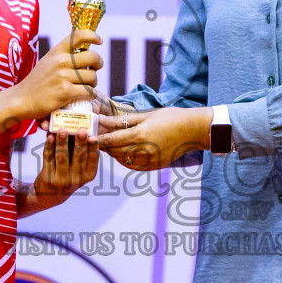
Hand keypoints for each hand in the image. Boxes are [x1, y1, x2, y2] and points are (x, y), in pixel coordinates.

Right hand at [11, 31, 101, 119]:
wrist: (22, 99)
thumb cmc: (36, 82)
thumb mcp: (47, 62)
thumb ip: (63, 56)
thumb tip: (84, 53)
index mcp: (57, 51)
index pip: (78, 36)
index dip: (93, 36)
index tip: (99, 41)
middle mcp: (61, 61)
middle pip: (92, 57)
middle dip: (98, 64)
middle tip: (94, 70)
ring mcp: (63, 76)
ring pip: (92, 77)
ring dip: (93, 83)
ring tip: (87, 86)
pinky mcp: (65, 92)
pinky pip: (88, 92)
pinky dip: (90, 95)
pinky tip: (85, 96)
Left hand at [26, 131, 99, 209]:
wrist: (51, 194)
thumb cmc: (68, 174)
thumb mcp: (78, 168)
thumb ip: (80, 151)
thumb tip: (77, 128)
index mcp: (89, 175)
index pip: (93, 159)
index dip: (93, 148)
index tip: (93, 137)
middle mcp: (77, 179)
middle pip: (79, 157)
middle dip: (80, 143)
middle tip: (81, 130)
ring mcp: (61, 180)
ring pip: (62, 157)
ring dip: (62, 142)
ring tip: (62, 130)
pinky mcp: (48, 178)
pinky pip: (49, 158)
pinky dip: (49, 146)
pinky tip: (49, 137)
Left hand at [93, 107, 211, 170]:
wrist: (193, 130)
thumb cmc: (170, 117)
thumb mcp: (145, 115)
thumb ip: (122, 120)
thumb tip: (103, 119)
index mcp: (140, 135)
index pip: (112, 140)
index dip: (98, 139)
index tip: (88, 136)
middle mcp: (143, 150)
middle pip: (115, 152)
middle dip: (104, 146)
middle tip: (96, 140)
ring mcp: (149, 161)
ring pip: (123, 161)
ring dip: (113, 154)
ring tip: (109, 145)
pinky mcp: (155, 166)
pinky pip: (133, 167)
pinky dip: (125, 161)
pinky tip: (123, 153)